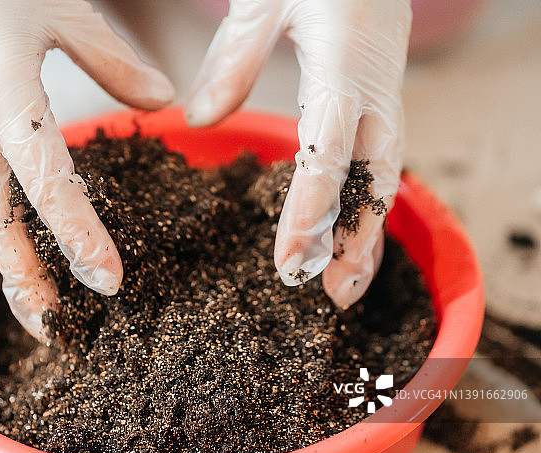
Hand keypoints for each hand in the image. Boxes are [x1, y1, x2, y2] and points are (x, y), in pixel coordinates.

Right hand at [0, 0, 173, 339]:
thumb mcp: (60, 14)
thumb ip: (112, 61)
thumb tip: (162, 101)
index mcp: (4, 100)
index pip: (48, 183)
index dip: (78, 236)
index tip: (109, 281)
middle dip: (26, 280)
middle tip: (57, 330)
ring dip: (12, 264)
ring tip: (42, 306)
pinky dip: (8, 227)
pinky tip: (31, 246)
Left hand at [187, 0, 410, 307]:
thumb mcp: (263, 2)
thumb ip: (232, 60)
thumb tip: (196, 120)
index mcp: (344, 64)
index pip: (329, 151)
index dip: (313, 210)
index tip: (290, 258)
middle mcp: (374, 89)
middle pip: (372, 176)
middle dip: (353, 239)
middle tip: (327, 293)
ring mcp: (386, 96)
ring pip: (384, 177)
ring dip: (368, 233)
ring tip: (345, 287)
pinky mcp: (383, 100)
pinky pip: (381, 162)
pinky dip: (367, 206)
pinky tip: (351, 240)